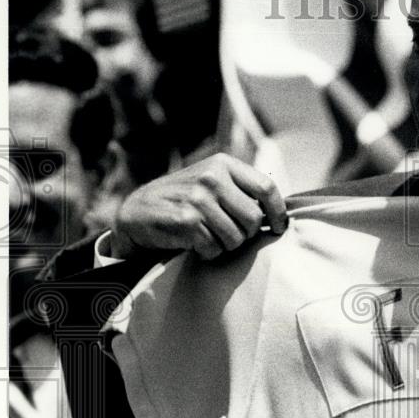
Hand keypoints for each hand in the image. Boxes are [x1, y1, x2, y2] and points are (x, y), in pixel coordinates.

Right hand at [110, 154, 287, 259]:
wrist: (138, 211)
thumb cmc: (184, 199)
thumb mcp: (212, 182)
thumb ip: (242, 190)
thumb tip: (280, 213)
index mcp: (223, 164)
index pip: (266, 188)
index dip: (278, 212)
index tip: (279, 227)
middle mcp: (212, 177)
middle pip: (254, 219)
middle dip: (246, 234)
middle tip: (229, 234)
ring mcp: (198, 198)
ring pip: (236, 238)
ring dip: (225, 245)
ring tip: (208, 236)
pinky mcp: (186, 220)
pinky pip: (214, 249)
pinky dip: (208, 252)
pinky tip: (194, 243)